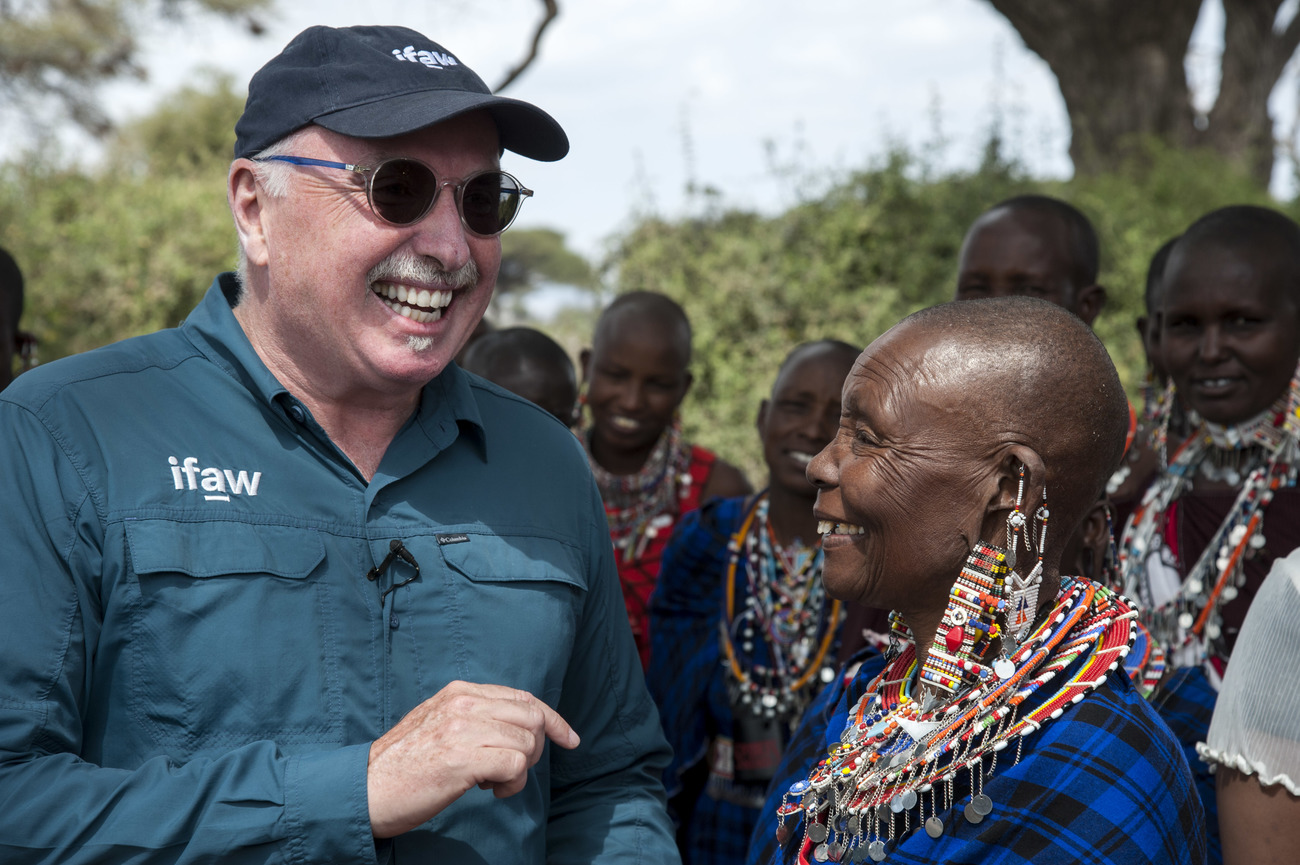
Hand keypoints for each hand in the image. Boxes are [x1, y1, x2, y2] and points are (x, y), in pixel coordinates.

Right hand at [367, 680, 579, 837]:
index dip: (552, 719)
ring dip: (520, 770)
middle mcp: (463, 703)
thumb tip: (519, 725)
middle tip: (512, 771)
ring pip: (526, 741)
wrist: (365, 789)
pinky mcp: (461, 758)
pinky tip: (489, 791)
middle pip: (532, 716)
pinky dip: (512, 784)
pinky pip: (515, 765)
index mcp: (460, 691)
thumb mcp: (439, 723)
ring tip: (493, 784)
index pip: (523, 697)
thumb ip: (475, 716)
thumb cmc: (404, 764)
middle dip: (536, 747)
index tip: (568, 738)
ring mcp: (462, 729)